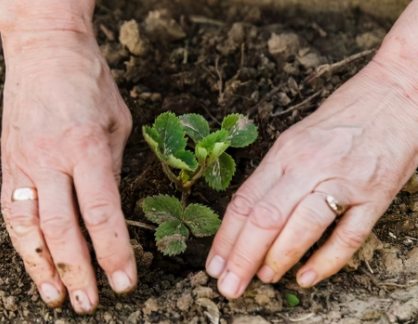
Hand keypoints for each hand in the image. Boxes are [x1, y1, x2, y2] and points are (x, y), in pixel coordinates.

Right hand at [0, 30, 134, 312]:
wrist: (46, 51)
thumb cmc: (91, 84)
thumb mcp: (117, 124)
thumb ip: (112, 169)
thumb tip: (110, 210)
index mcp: (86, 147)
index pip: (102, 213)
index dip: (114, 253)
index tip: (125, 281)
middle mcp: (51, 160)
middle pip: (63, 229)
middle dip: (79, 271)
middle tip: (90, 303)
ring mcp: (24, 163)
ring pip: (28, 227)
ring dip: (42, 268)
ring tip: (56, 297)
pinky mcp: (9, 163)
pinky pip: (12, 211)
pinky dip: (22, 243)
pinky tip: (33, 264)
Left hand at [206, 54, 417, 297]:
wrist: (396, 93)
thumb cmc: (342, 117)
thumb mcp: (297, 138)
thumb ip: (275, 175)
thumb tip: (248, 216)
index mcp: (285, 152)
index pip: (244, 200)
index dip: (225, 237)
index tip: (213, 264)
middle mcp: (309, 165)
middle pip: (265, 217)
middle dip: (241, 257)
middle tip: (228, 287)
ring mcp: (344, 180)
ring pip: (302, 226)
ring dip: (278, 258)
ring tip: (262, 279)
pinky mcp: (376, 194)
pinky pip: (348, 235)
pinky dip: (326, 261)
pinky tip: (306, 278)